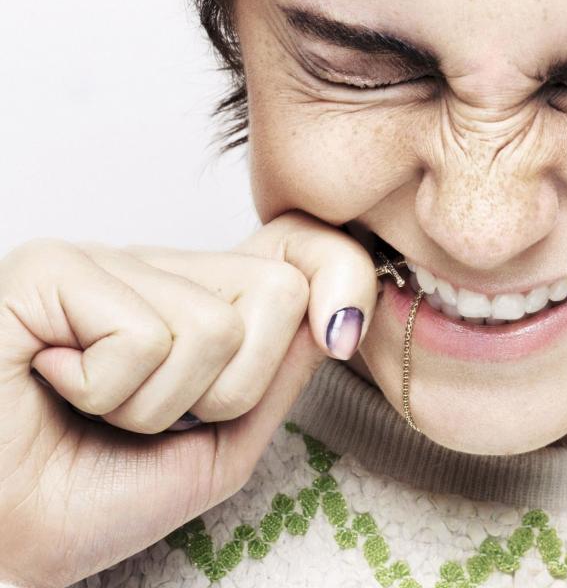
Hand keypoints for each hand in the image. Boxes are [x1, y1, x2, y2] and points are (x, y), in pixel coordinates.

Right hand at [0, 210, 376, 586]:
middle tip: (152, 415)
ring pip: (213, 327)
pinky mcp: (54, 266)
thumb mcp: (214, 447)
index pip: (294, 246)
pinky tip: (55, 383)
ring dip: (155, 405)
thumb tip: (330, 313)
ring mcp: (105, 258)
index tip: (341, 331)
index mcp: (194, 299)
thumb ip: (274, 378)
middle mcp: (156, 267)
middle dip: (229, 390)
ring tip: (94, 407)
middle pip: (276, 291)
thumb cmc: (88, 492)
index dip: (341, 272)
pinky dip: (104, 392)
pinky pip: (144, 336)